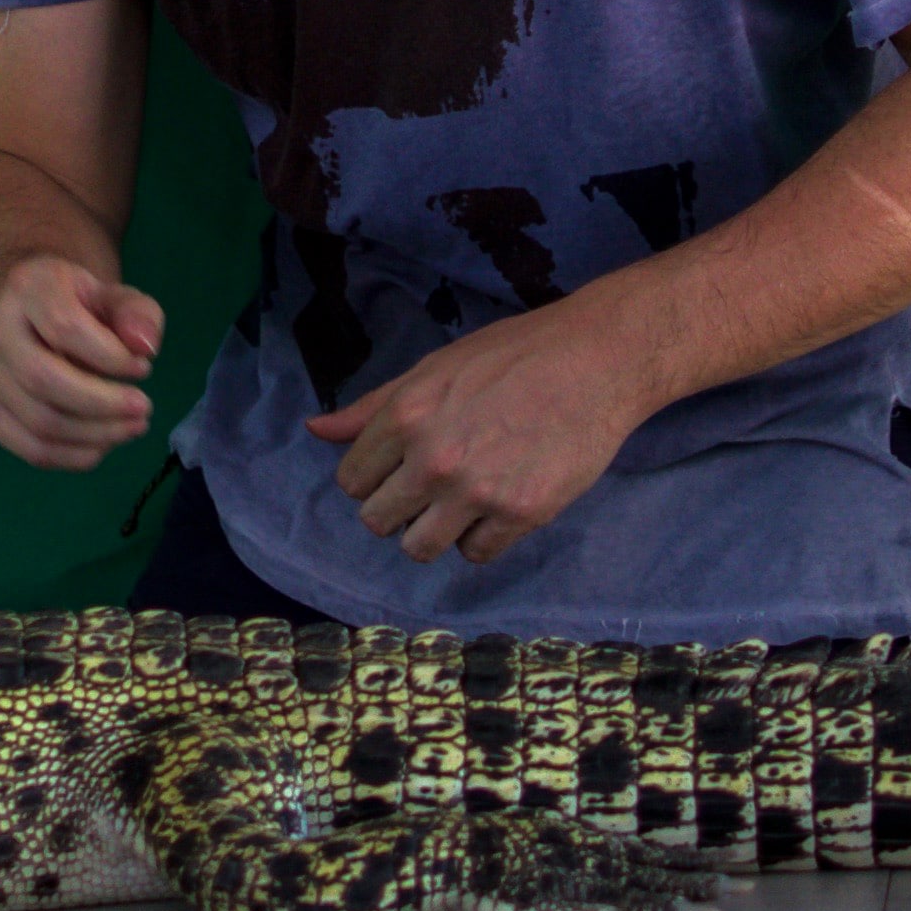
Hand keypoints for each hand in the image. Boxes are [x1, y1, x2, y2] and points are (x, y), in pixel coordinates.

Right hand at [0, 255, 161, 470]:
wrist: (37, 316)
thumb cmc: (85, 308)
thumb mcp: (118, 297)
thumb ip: (139, 315)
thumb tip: (143, 346)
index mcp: (28, 285)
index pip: (64, 327)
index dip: (110, 357)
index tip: (143, 368)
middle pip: (43, 379)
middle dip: (102, 404)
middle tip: (144, 410)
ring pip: (37, 421)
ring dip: (95, 435)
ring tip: (131, 428)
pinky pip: (28, 447)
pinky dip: (72, 456)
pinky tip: (102, 445)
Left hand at [304, 310, 650, 565]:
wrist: (596, 360)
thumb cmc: (513, 355)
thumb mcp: (434, 368)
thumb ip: (374, 407)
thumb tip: (315, 429)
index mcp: (406, 416)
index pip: (352, 480)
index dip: (372, 478)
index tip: (399, 469)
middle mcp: (434, 459)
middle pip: (378, 521)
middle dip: (398, 508)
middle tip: (430, 487)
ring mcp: (477, 491)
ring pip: (418, 548)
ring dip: (432, 532)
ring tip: (458, 504)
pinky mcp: (520, 514)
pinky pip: (474, 554)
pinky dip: (480, 538)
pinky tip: (496, 506)